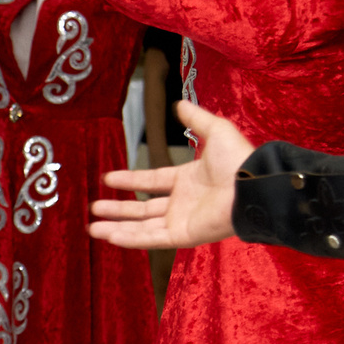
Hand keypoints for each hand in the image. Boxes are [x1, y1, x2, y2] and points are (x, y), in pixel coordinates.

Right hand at [85, 101, 253, 248]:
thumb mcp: (215, 130)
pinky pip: (152, 239)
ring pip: (142, 227)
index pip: (152, 182)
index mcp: (188, 180)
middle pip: (142, 209)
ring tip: (92, 227)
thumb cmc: (237, 159)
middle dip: (117, 209)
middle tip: (94, 207)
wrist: (251, 185)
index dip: (130, 180)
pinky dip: (131, 239)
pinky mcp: (183, 236)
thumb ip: (195, 119)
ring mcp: (182, 221)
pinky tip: (110, 237)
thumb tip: (178, 104)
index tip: (108, 179)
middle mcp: (182, 203)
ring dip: (117, 227)